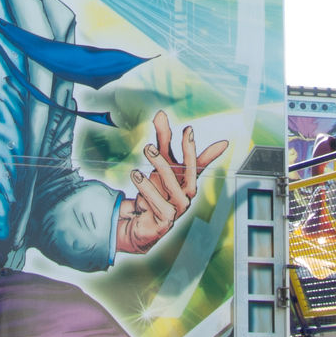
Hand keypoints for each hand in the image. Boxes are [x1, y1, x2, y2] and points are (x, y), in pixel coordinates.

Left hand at [116, 110, 226, 256]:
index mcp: (187, 179)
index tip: (190, 129)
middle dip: (184, 153)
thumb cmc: (156, 192)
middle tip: (172, 131)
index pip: (196, 163)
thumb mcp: (158, 164)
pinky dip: (148, 190)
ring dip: (161, 167)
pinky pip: (161, 205)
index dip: (199, 148)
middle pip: (190, 173)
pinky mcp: (166, 222)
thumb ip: (163, 140)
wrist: (140, 222)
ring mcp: (178, 210)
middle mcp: (186, 194)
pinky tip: (137, 176)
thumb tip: (161, 113)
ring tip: (147, 148)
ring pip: (175, 189)